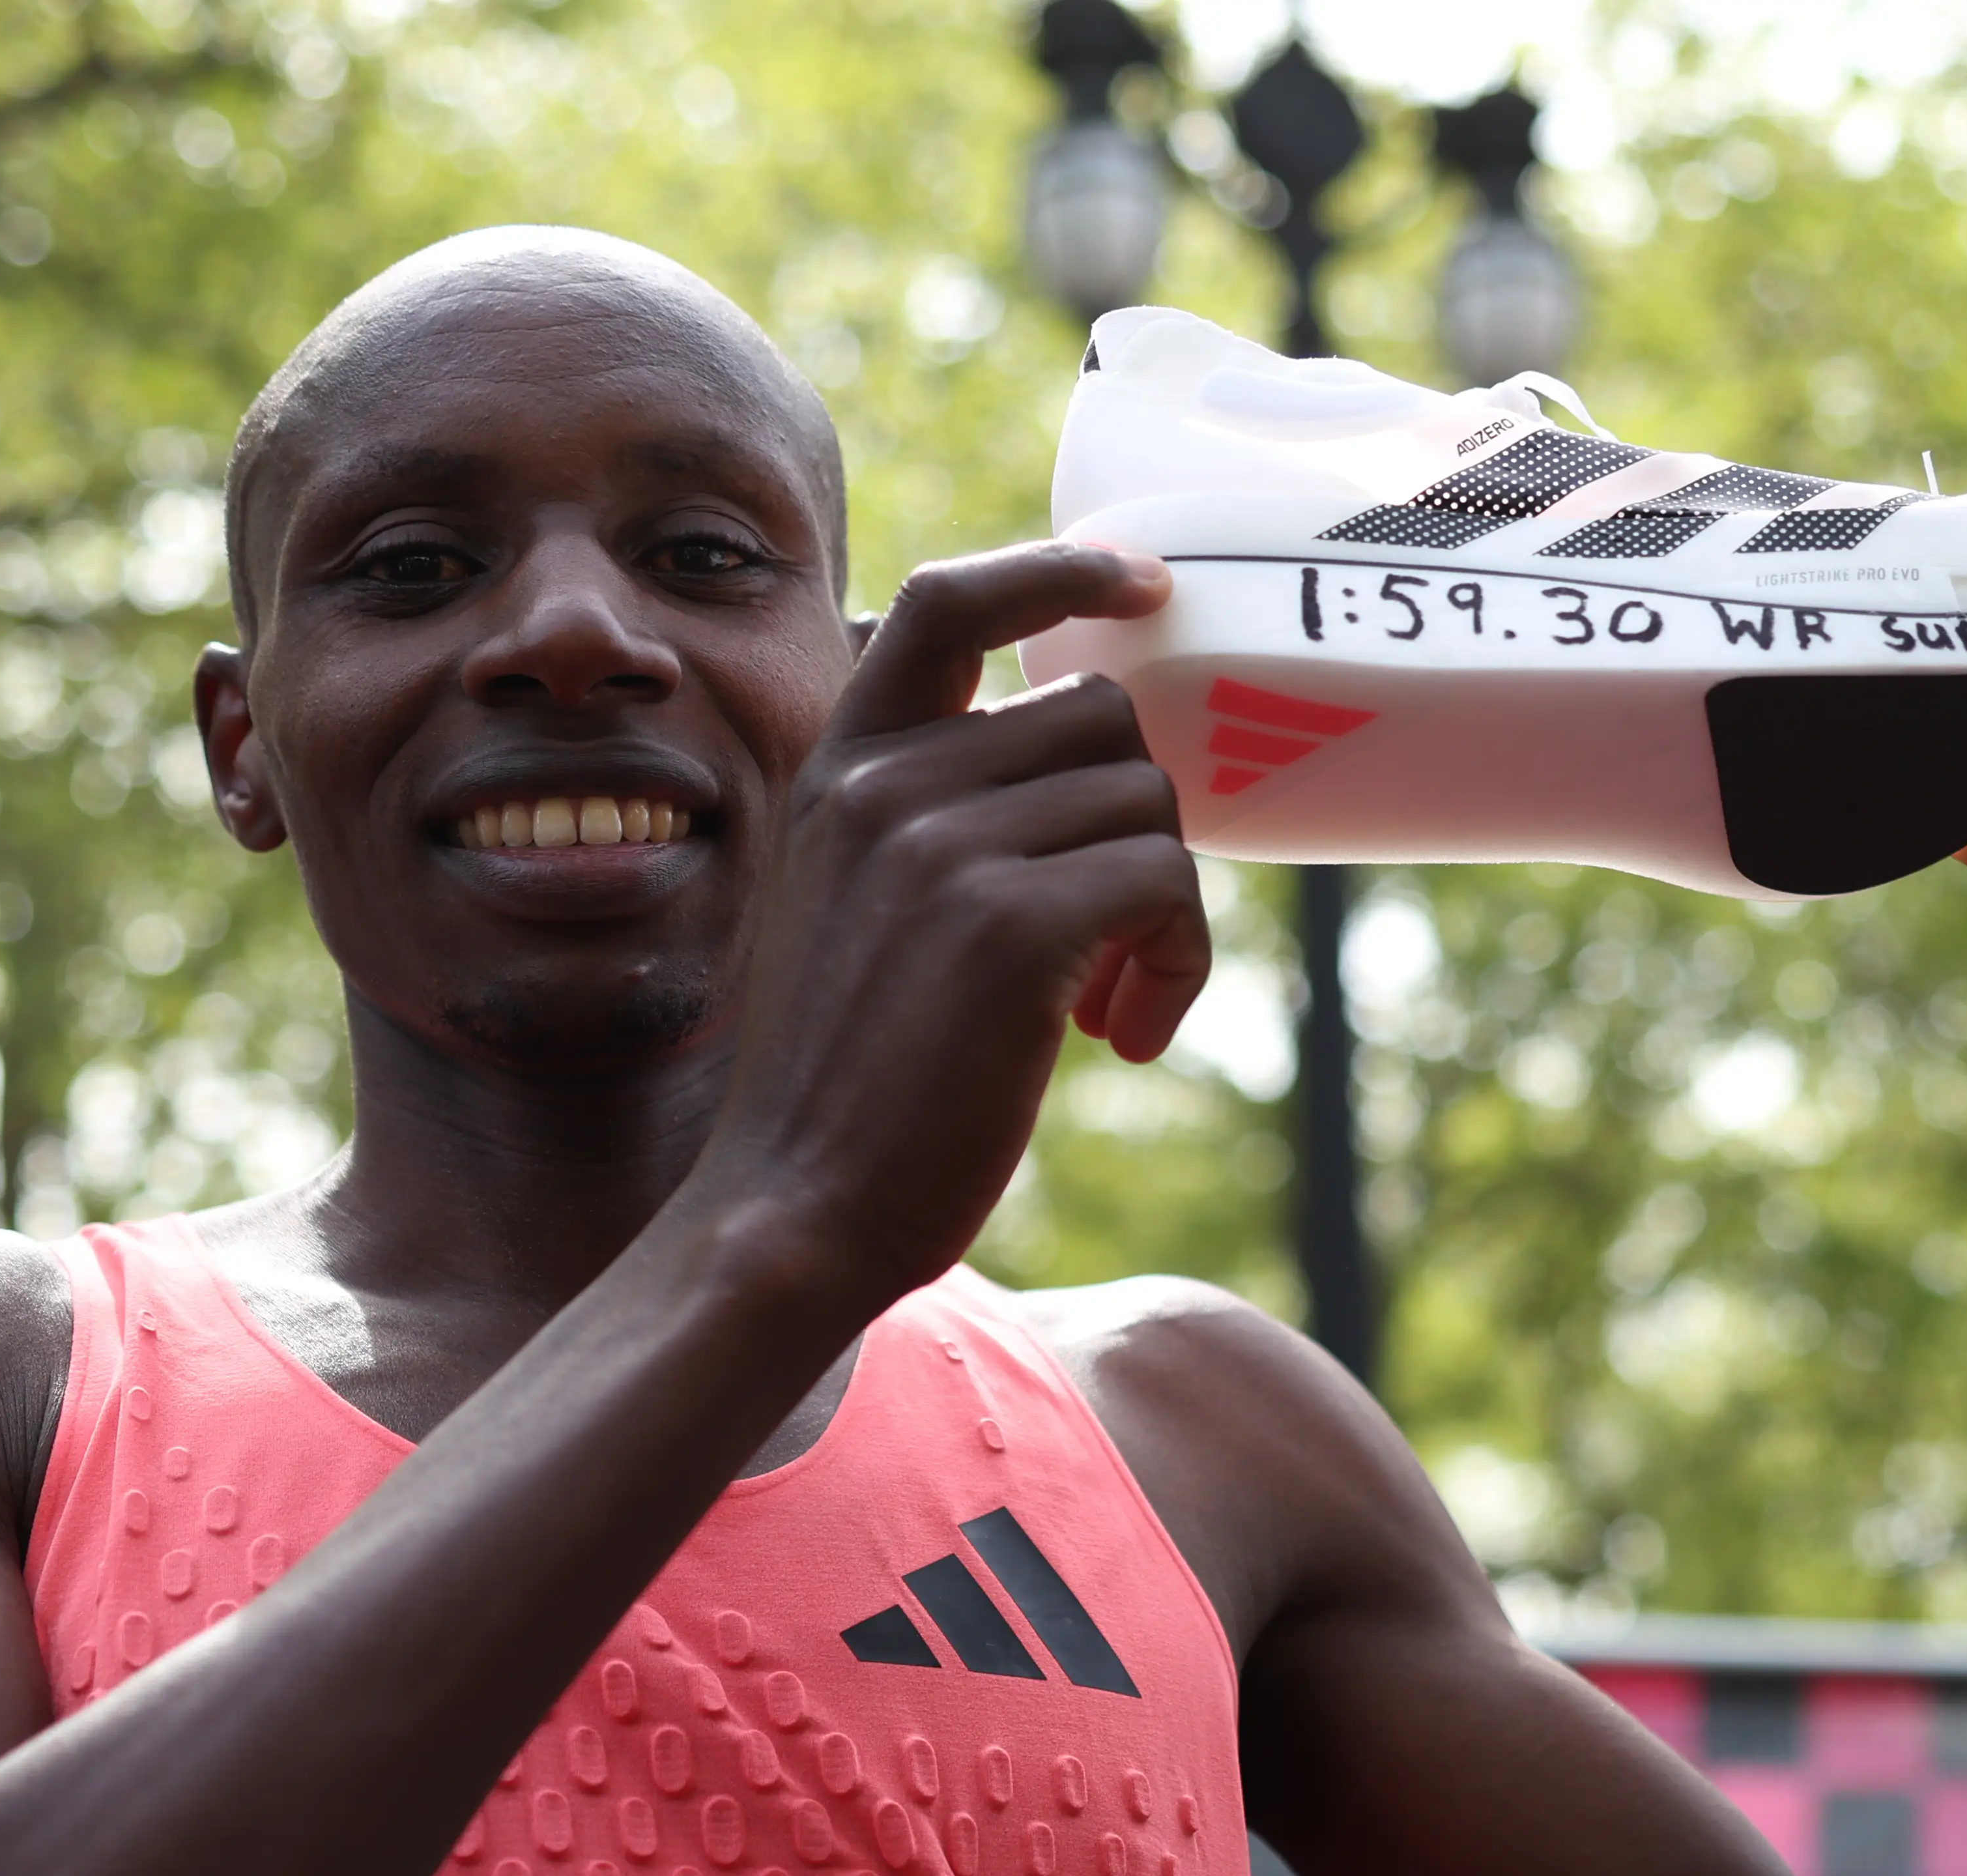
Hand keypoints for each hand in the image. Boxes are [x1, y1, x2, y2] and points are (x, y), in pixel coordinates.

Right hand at [699, 542, 1204, 1312]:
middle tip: (1111, 950)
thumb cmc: (838, 1087)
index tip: (1143, 587)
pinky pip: (1165, 884)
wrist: (791, 1211)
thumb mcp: (855, 913)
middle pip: (1100, 723)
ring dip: (1162, 911)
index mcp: (841, 770)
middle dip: (1133, 829)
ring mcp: (944, 847)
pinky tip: (1120, 1040)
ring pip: (1147, 804)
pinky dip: (1175, 965)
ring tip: (1107, 1007)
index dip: (1058, 572)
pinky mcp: (1011, 926)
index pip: (951, 604)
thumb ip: (928, 825)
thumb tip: (1081, 769)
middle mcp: (887, 785)